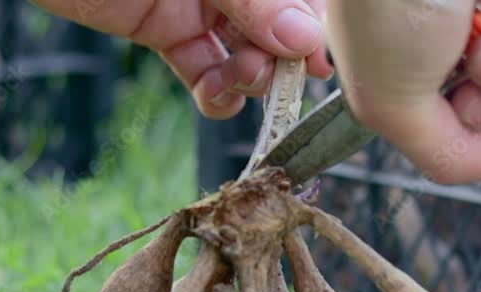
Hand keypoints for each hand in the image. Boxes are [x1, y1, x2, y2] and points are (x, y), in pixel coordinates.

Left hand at [33, 0, 333, 117]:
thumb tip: (306, 40)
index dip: (313, 27)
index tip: (316, 62)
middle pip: (279, 27)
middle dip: (279, 57)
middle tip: (264, 71)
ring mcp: (199, 4)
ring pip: (246, 52)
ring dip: (250, 77)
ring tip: (234, 78)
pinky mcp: (164, 32)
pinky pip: (204, 70)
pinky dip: (215, 92)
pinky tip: (212, 94)